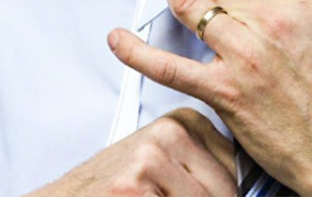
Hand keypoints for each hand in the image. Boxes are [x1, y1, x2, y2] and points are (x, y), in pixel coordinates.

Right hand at [27, 108, 234, 195]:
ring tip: (150, 195)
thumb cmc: (118, 186)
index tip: (185, 188)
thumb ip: (203, 166)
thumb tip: (241, 184)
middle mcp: (170, 131)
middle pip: (226, 190)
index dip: (221, 192)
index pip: (236, 167)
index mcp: (184, 121)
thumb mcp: (167, 164)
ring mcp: (151, 156)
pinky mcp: (133, 184)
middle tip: (164, 194)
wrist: (69, 196)